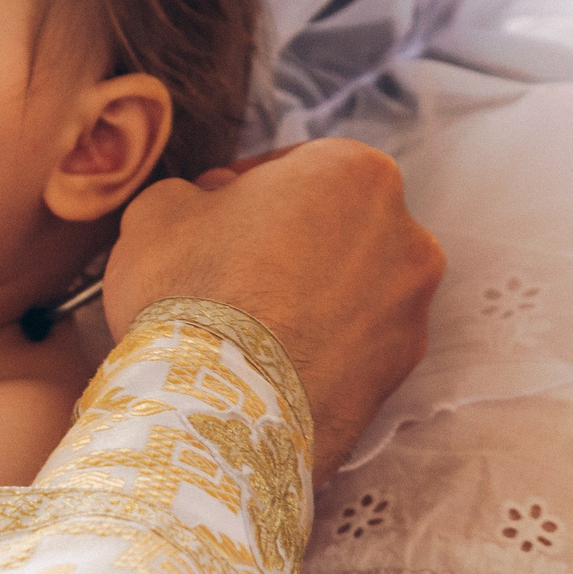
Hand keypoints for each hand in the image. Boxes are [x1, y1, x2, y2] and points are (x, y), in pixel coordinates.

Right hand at [105, 138, 439, 473]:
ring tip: (246, 327)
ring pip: (350, 289)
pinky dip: (319, 350)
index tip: (212, 216)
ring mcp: (410, 312)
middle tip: (228, 271)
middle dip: (288, 244)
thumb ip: (199, 193)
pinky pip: (352, 347)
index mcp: (355, 172)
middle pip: (334, 227)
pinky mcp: (400, 377)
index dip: (246, 190)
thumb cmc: (191, 289)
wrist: (217, 407)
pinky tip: (267, 365)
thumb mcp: (162, 208)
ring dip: (307, 298)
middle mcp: (405, 235)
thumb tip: (215, 207)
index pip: (296, 167)